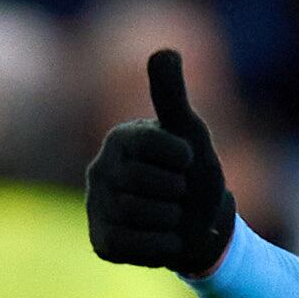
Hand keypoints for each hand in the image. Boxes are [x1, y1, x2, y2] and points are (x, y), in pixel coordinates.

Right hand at [84, 47, 237, 275]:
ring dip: (170, 220)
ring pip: (136, 215)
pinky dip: (159, 246)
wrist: (201, 226)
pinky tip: (164, 238)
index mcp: (120, 139)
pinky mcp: (102, 242)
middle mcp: (100, 170)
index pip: (154, 146)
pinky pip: (130, 245)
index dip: (182, 159)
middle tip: (178, 194)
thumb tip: (164, 50)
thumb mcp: (190, 133)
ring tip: (171, 215)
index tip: (186, 162)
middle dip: (175, 192)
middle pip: (143, 184)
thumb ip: (172, 95)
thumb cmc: (194, 174)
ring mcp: (97, 207)